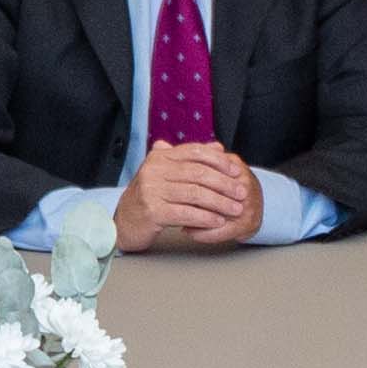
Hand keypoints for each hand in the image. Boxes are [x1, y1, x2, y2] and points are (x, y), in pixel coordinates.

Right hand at [113, 140, 265, 251]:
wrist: (125, 220)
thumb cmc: (150, 196)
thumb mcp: (167, 173)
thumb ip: (189, 159)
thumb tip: (217, 147)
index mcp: (159, 157)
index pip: (194, 152)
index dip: (219, 161)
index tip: (236, 171)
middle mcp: (154, 170)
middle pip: (198, 173)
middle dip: (224, 183)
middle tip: (241, 192)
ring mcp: (151, 190)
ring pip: (194, 194)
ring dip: (220, 202)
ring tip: (235, 209)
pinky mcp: (152, 211)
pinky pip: (186, 213)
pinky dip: (205, 217)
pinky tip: (217, 221)